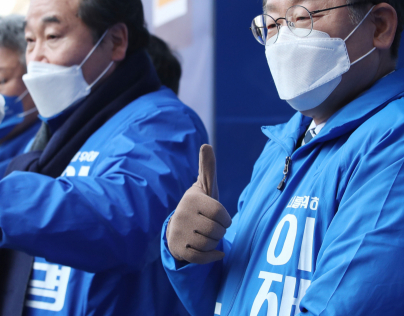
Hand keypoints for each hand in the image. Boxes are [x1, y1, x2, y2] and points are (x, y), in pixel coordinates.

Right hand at [167, 144, 231, 263]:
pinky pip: (202, 258)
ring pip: (210, 244)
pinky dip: (212, 257)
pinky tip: (215, 253)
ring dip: (214, 243)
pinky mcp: (179, 250)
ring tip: (206, 236)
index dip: (225, 218)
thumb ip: (208, 168)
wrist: (177, 229)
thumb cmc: (198, 206)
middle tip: (212, 228)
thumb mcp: (204, 187)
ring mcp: (179, 233)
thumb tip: (206, 145)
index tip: (220, 217)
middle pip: (216, 231)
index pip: (220, 213)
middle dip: (219, 232)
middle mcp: (182, 215)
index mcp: (192, 199)